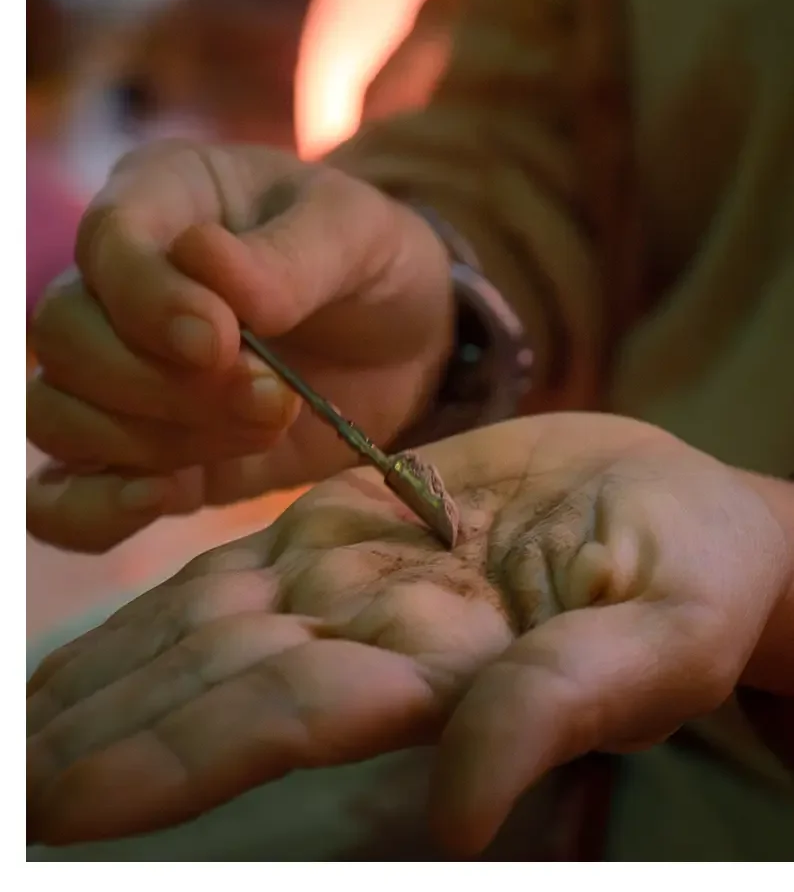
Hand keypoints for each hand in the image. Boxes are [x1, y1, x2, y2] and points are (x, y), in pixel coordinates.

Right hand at [26, 141, 451, 550]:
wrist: (404, 345)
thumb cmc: (372, 264)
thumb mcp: (357, 236)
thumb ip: (288, 257)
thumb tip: (200, 263)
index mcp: (164, 199)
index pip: (107, 240)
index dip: (148, 299)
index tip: (222, 342)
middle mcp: (120, 285)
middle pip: (65, 335)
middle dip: (162, 383)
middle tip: (270, 394)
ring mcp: (120, 374)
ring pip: (58, 414)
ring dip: (156, 440)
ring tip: (264, 425)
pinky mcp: (141, 453)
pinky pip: (62, 496)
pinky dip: (92, 510)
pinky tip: (162, 497)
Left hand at [27, 413, 791, 851]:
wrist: (683, 507)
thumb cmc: (699, 576)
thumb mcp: (662, 638)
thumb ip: (559, 708)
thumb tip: (455, 816)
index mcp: (438, 677)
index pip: (273, 718)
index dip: (163, 758)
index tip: (54, 802)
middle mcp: (375, 643)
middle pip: (209, 687)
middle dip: (99, 737)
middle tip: (5, 774)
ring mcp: (353, 584)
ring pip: (204, 632)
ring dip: (105, 682)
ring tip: (21, 723)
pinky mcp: (350, 524)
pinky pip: (237, 569)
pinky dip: (158, 607)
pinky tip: (95, 648)